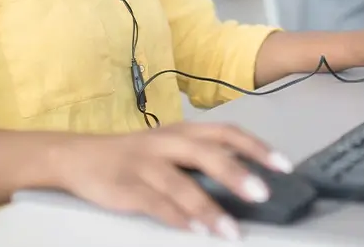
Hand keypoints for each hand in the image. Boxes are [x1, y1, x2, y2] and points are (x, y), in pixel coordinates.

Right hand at [52, 122, 293, 239]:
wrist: (80, 157)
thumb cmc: (137, 154)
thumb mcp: (172, 146)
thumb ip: (204, 157)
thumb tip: (248, 176)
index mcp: (184, 131)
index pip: (227, 133)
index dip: (257, 148)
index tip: (284, 166)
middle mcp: (168, 144)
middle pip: (207, 154)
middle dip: (237, 173)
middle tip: (263, 195)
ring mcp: (146, 166)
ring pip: (181, 184)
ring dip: (208, 208)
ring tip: (230, 231)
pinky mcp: (126, 188)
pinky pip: (154, 204)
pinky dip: (176, 218)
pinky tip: (195, 232)